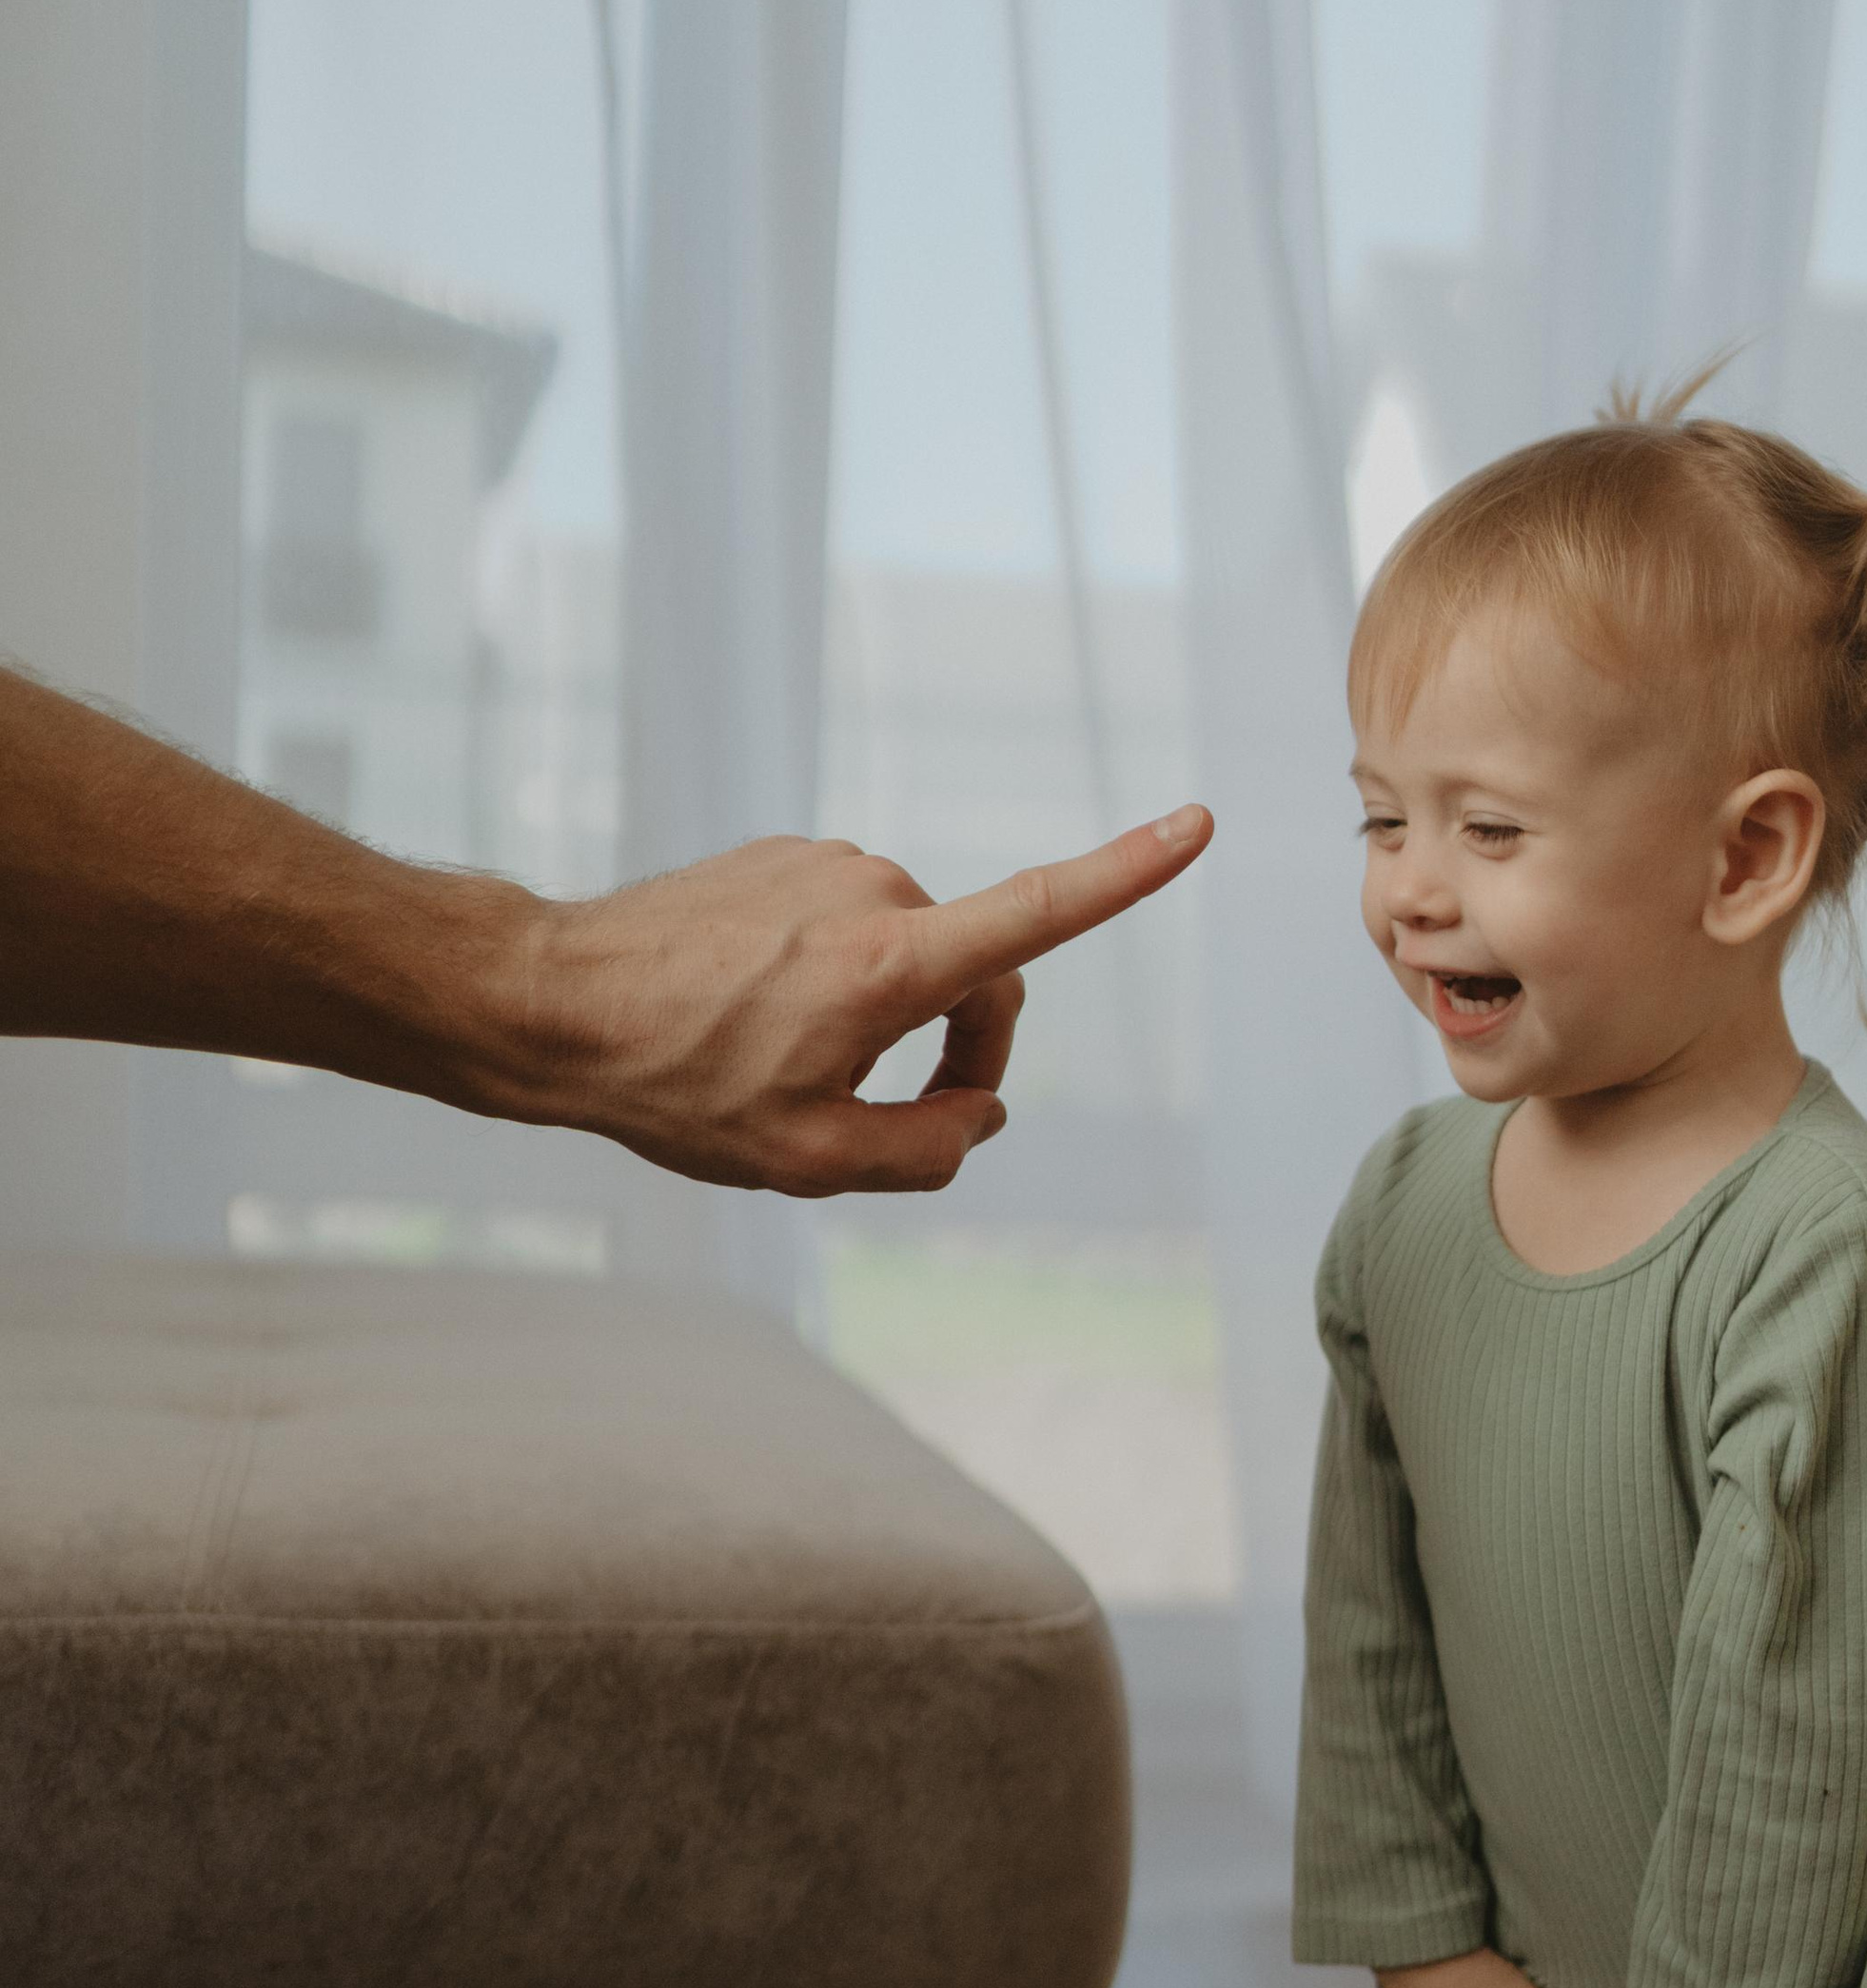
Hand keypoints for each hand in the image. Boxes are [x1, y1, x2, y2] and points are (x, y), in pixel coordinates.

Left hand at [517, 805, 1213, 1194]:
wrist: (551, 1003)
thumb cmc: (675, 1087)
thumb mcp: (808, 1161)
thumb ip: (927, 1151)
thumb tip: (982, 1116)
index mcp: (889, 962)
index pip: (1035, 916)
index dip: (1126, 873)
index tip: (1195, 826)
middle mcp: (871, 891)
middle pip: (973, 979)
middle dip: (954, 1052)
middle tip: (881, 1121)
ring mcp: (823, 865)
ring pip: (907, 958)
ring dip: (883, 1020)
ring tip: (787, 1069)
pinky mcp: (783, 859)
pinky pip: (847, 931)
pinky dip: (831, 983)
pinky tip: (753, 1021)